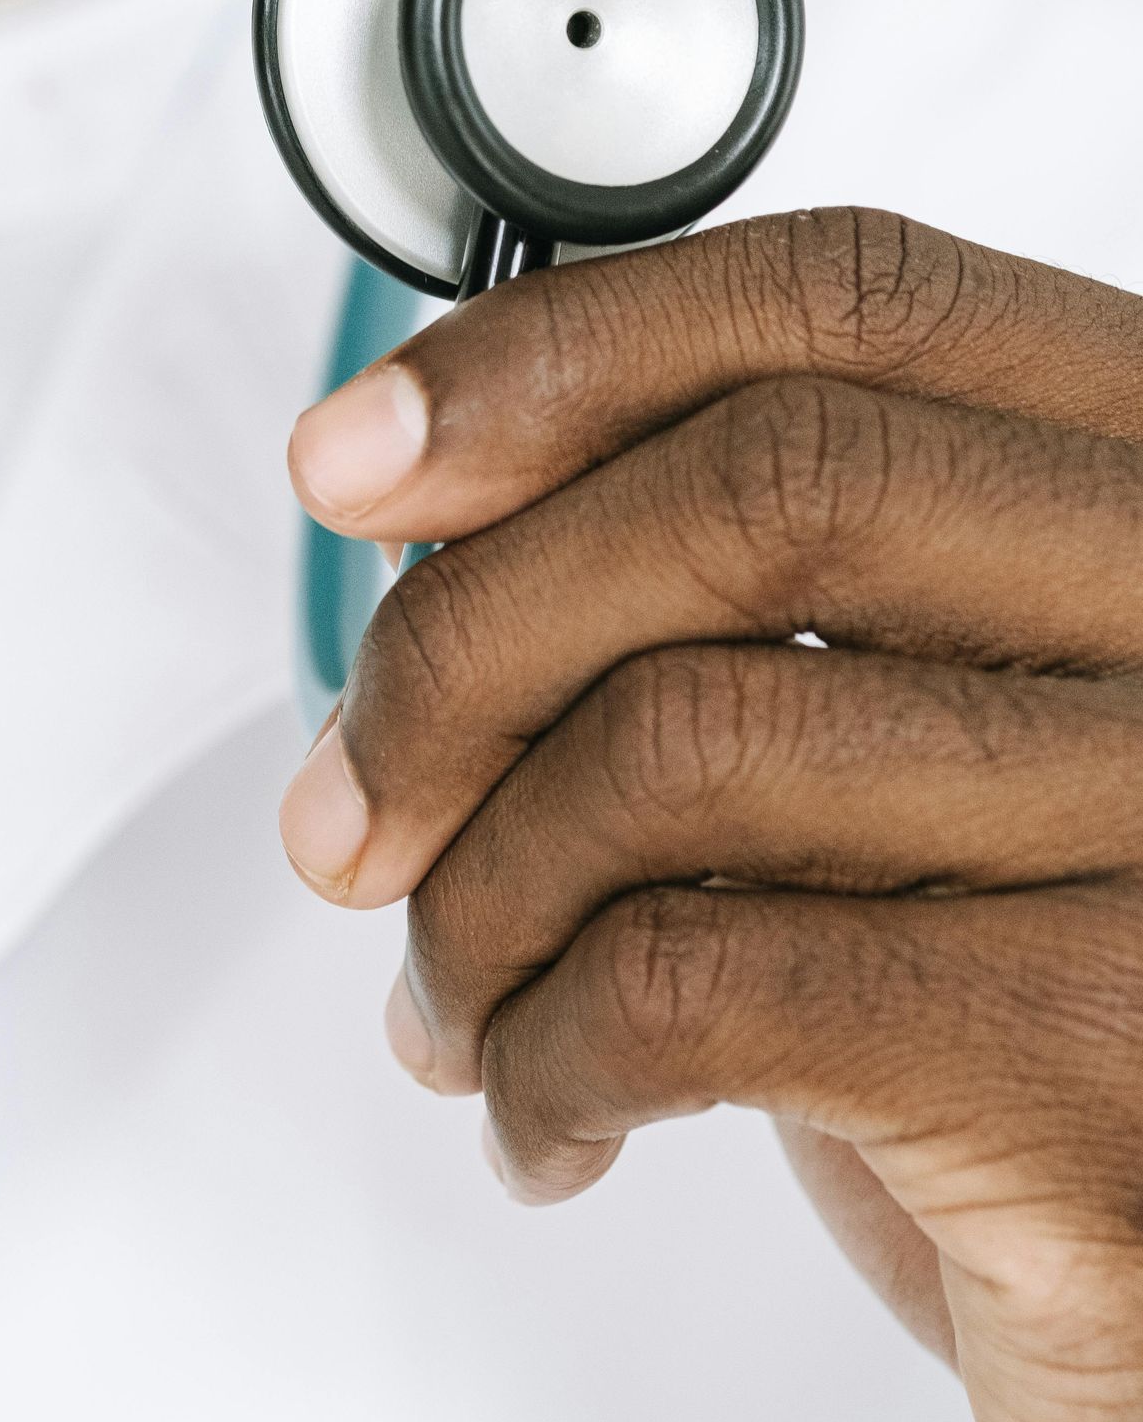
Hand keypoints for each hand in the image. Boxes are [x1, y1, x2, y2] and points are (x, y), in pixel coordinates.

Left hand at [280, 210, 1142, 1421]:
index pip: (852, 304)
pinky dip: (542, 1057)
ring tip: (454, 1004)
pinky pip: (692, 984)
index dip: (565, 350)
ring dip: (480, 897)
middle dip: (467, 644)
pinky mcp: (1099, 1065)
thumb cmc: (1032, 1047)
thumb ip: (736, 615)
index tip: (362, 451)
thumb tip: (421, 518)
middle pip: (754, 495)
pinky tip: (546, 1117)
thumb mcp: (904, 773)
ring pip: (685, 745)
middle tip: (354, 806)